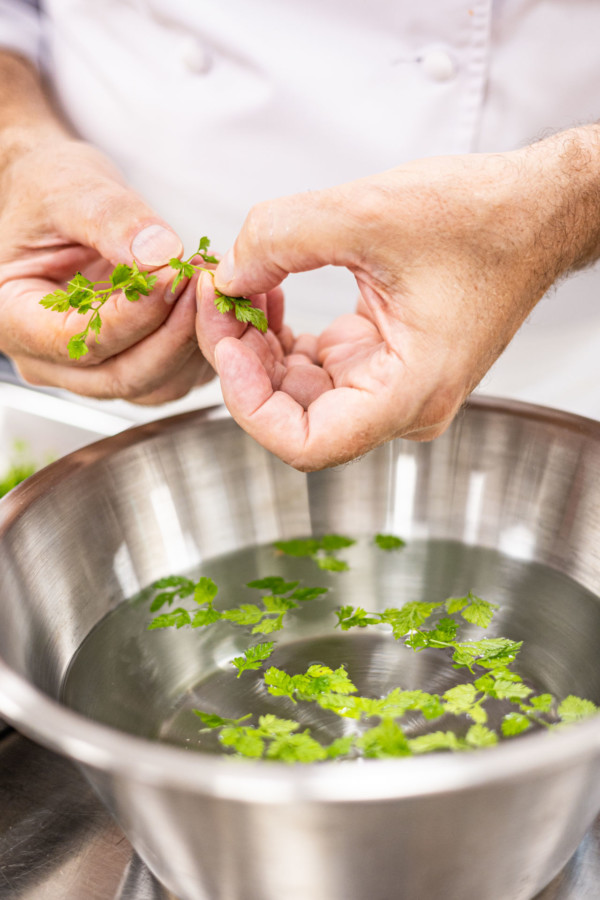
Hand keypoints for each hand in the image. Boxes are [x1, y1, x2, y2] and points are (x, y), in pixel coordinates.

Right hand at [0, 133, 211, 402]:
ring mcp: (92, 369)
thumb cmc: (47, 191)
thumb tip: (160, 253)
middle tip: (206, 283)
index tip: (175, 276)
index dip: (134, 314)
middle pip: (123, 374)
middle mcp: (50, 359)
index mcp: (13, 317)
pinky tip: (213, 299)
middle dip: (174, 332)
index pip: (79, 340)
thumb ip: (112, 219)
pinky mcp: (132, 363)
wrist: (62, 201)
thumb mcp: (70, 189)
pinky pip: (175, 373)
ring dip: (194, 339)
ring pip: (156, 383)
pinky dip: (201, 340)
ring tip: (213, 286)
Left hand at [198, 132, 598, 468]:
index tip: (230, 349)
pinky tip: (267, 293)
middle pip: (293, 415)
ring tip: (238, 288)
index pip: (309, 445)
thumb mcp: (372, 212)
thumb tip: (229, 272)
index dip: (252, 407)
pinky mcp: (379, 360)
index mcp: (411, 392)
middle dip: (242, 361)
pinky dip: (281, 336)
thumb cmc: (486, 221)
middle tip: (216, 299)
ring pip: (297, 392)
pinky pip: (313, 367)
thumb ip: (283, 236)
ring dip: (258, 347)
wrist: (534, 213)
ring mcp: (388, 385)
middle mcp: (400, 403)